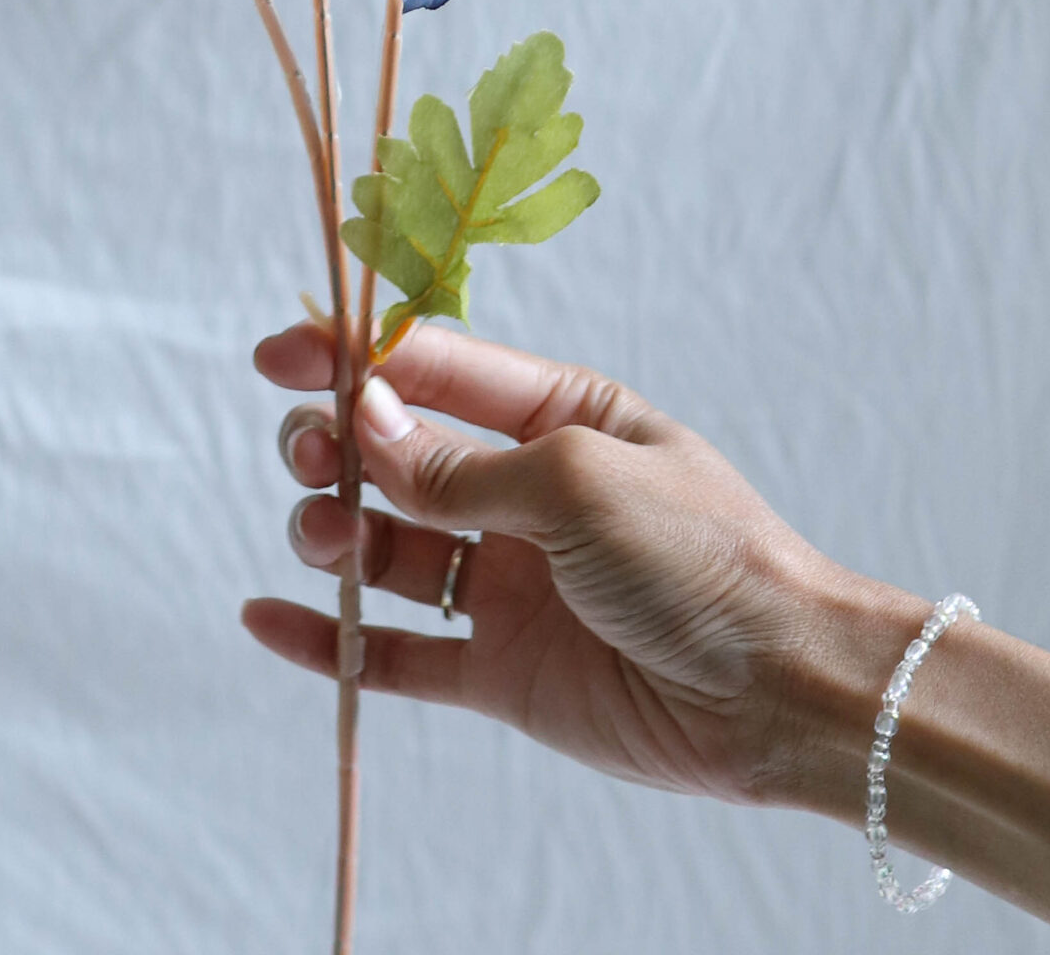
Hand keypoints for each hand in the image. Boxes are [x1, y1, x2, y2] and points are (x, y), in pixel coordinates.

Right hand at [243, 320, 904, 807]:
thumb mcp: (577, 483)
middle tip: (312, 456)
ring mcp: (510, 583)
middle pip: (398, 457)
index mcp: (558, 418)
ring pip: (387, 547)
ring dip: (333, 532)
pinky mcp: (502, 670)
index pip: (435, 371)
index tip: (280, 355)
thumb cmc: (701, 557)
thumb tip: (364, 419)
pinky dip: (330, 637)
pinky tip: (268, 619)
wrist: (781, 693)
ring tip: (322, 536)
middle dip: (339, 446)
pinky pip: (398, 650)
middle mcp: (524, 493)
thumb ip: (461, 466)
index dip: (354, 358)